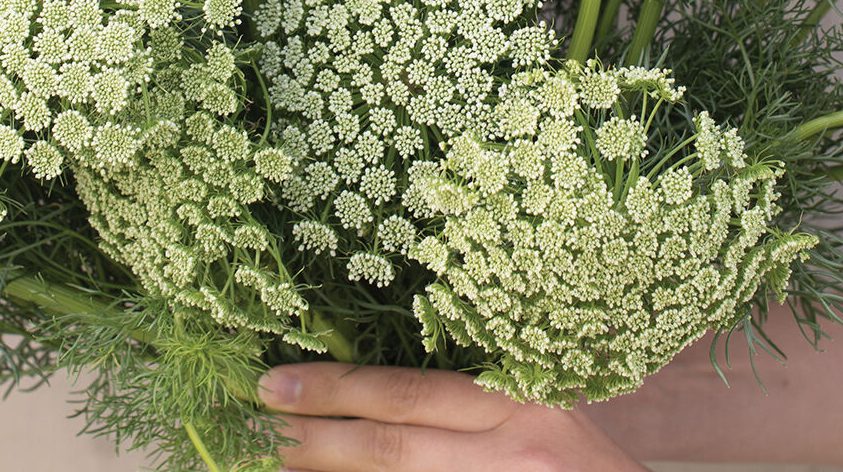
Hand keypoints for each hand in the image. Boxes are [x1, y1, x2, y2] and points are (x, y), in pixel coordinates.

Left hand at [258, 362, 647, 471]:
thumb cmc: (587, 467)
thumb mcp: (546, 414)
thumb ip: (477, 403)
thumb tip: (376, 394)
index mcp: (521, 406)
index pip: (412, 393)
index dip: (339, 388)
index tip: (278, 380)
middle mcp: (511, 452)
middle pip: (393, 444)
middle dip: (316, 433)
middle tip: (256, 420)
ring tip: (275, 462)